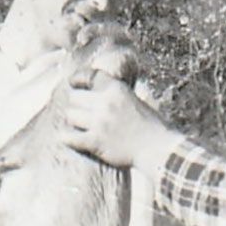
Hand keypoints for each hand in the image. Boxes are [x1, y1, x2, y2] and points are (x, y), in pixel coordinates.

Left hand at [61, 71, 177, 173]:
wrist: (158, 148)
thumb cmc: (150, 127)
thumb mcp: (134, 100)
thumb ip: (115, 95)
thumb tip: (94, 94)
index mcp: (116, 89)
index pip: (89, 76)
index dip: (77, 79)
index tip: (72, 83)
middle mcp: (106, 103)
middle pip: (75, 98)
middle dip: (77, 106)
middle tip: (82, 114)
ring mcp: (100, 122)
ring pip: (70, 116)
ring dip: (74, 122)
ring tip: (82, 128)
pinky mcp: (95, 142)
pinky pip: (69, 137)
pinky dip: (67, 138)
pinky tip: (69, 139)